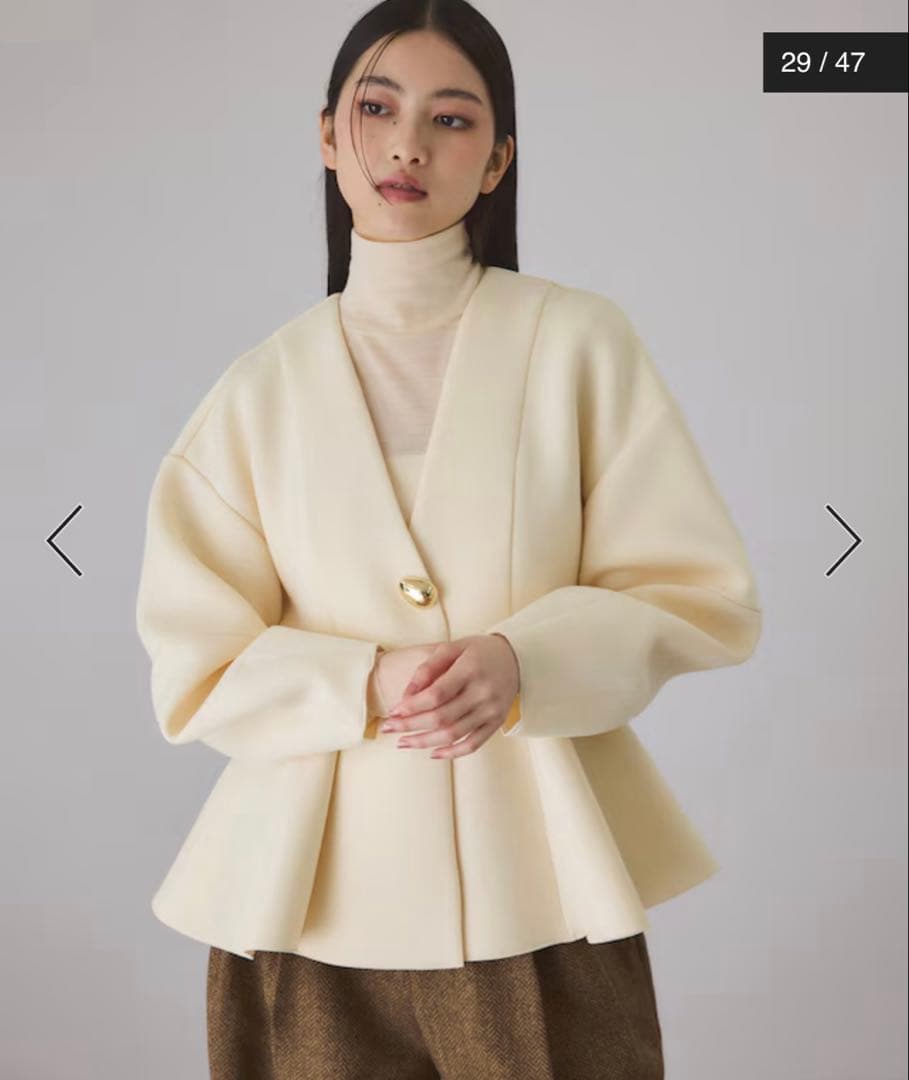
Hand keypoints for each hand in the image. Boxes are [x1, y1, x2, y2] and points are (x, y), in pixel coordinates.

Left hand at [379, 634, 519, 757]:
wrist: (517, 659)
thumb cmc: (478, 652)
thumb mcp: (453, 648)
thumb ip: (428, 668)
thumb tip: (406, 696)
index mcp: (470, 669)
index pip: (437, 694)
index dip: (412, 707)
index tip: (393, 712)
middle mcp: (482, 692)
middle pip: (441, 718)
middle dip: (411, 726)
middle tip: (388, 729)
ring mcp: (491, 710)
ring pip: (453, 734)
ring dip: (424, 742)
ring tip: (403, 742)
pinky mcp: (496, 723)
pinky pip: (473, 744)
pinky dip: (451, 753)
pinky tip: (432, 753)